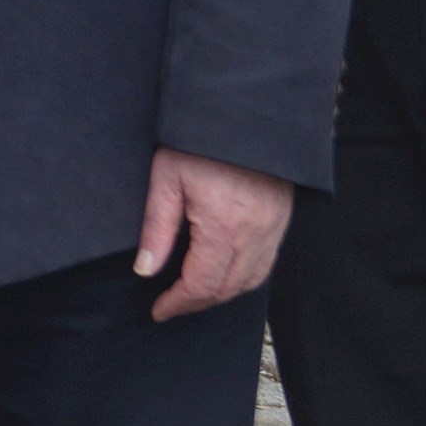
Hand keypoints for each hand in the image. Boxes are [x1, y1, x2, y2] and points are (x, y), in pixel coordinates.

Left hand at [137, 149, 294, 319]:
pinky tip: (225, 275)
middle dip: (197, 303)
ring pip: (250, 280)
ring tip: (194, 295)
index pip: (201, 284)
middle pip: (227, 288)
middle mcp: (253, 235)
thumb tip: (145, 269)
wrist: (246, 114)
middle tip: (171, 306)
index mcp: (222, 228)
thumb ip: (157, 228)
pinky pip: (265, 263)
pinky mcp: (280, 221)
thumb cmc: (200, 142)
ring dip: (222, 294)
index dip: (179, 303)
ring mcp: (272, 230)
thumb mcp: (167, 178)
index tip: (159, 310)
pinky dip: (244, 278)